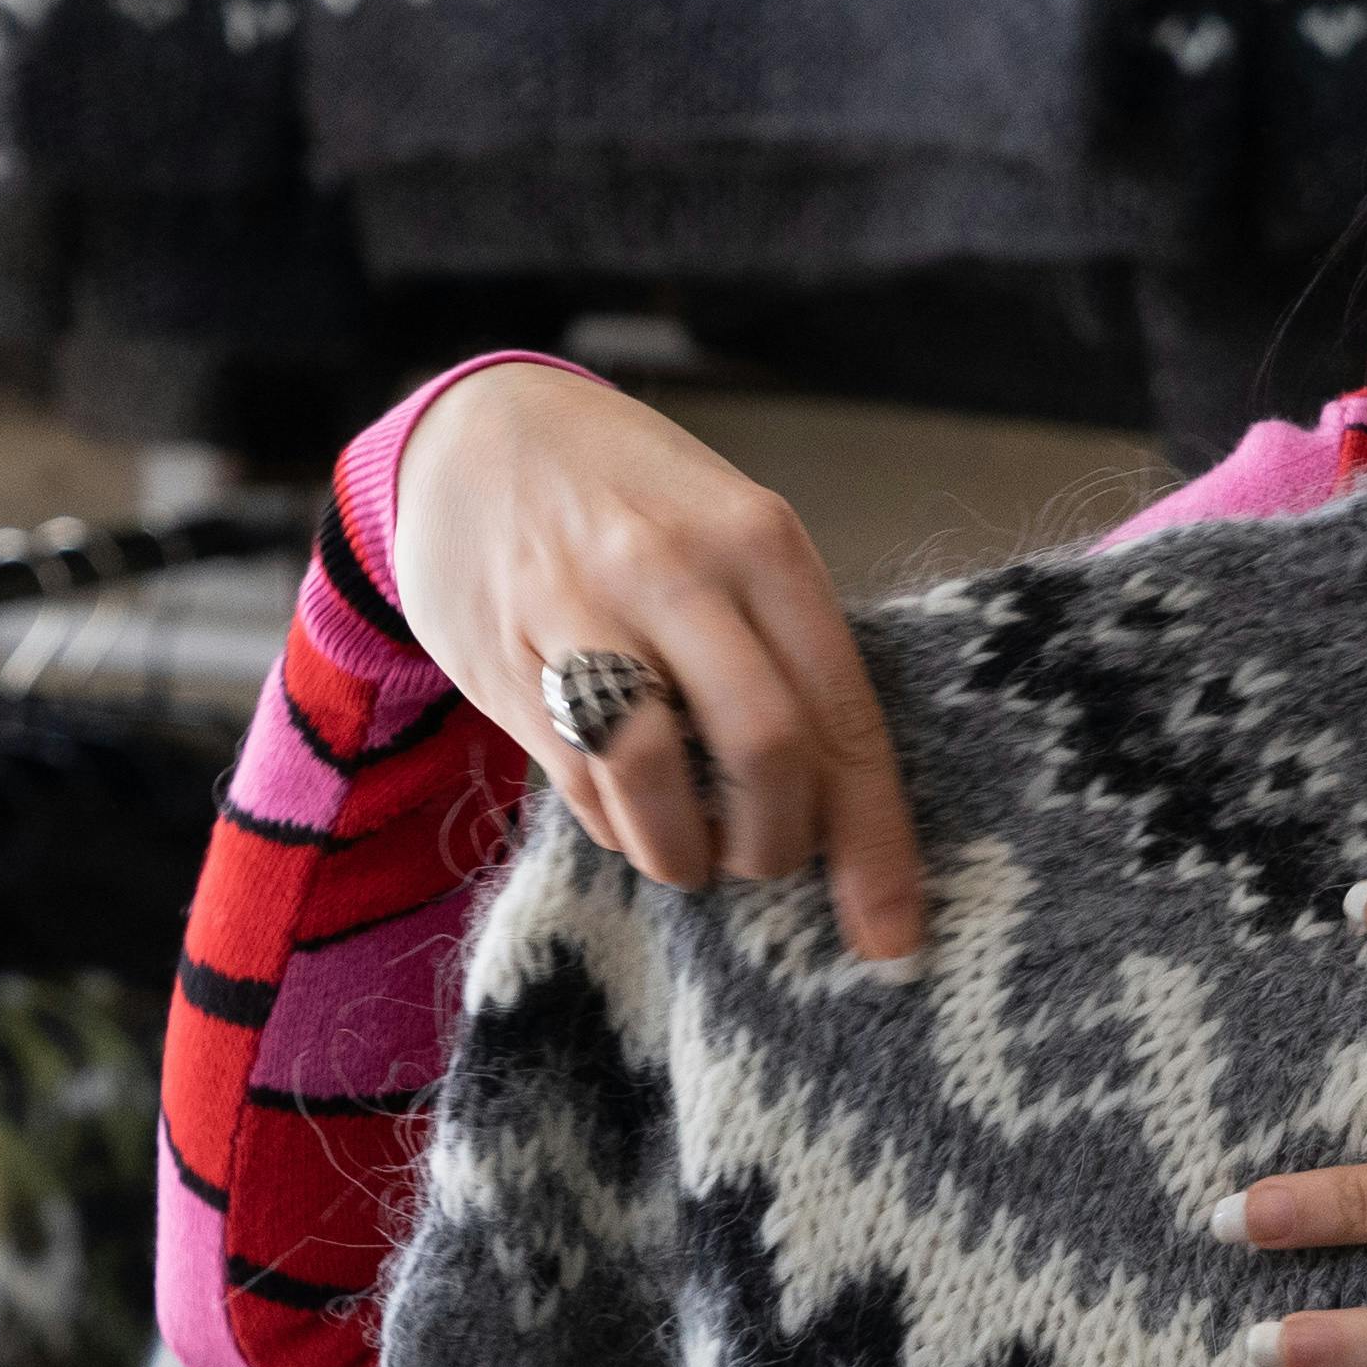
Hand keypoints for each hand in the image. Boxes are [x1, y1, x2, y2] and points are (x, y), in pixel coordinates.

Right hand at [388, 361, 927, 964]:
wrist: (474, 432)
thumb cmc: (632, 496)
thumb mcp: (729, 527)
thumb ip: (784, 642)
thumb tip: (844, 800)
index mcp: (758, 540)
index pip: (841, 713)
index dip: (874, 840)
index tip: (892, 933)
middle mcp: (673, 570)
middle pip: (764, 753)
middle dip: (776, 845)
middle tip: (765, 861)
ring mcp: (579, 612)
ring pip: (656, 780)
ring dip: (685, 853)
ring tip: (691, 853)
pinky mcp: (501, 659)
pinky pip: (577, 784)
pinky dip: (618, 827)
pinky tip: (627, 810)